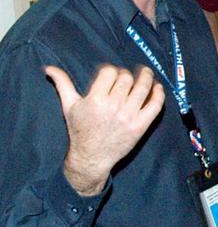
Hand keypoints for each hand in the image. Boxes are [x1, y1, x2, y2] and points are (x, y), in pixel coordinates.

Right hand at [46, 64, 165, 196]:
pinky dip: (159, 94)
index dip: (112, 71)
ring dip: (147, 77)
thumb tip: (48, 68)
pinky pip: (155, 105)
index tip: (112, 74)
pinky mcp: (140, 125)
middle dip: (126, 75)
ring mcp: (129, 116)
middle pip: (126, 78)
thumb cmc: (79, 130)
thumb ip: (62, 84)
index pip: (110, 72)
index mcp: (95, 99)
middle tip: (127, 77)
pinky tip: (157, 88)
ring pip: (143, 88)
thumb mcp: (69, 106)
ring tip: (147, 73)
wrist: (91, 157)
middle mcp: (113, 106)